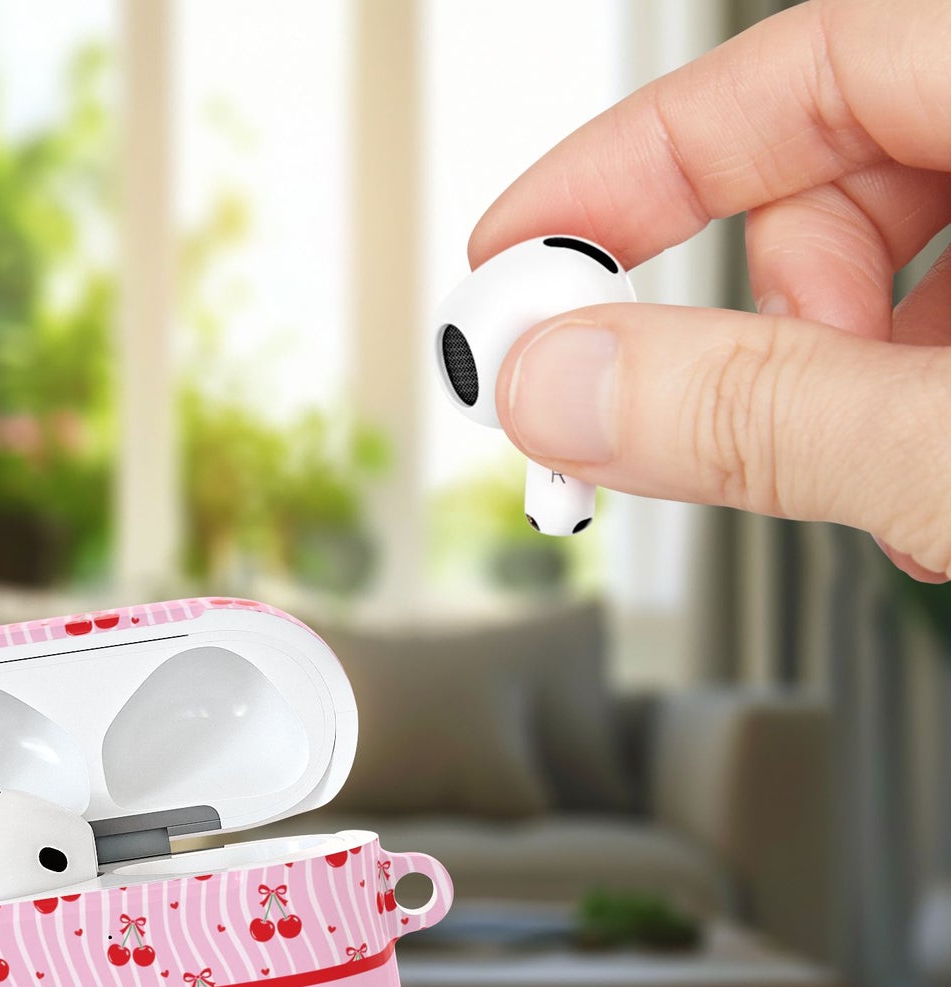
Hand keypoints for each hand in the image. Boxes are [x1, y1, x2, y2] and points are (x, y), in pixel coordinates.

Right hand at [469, 0, 950, 579]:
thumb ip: (764, 413)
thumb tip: (564, 390)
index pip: (799, 61)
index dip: (634, 163)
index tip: (520, 258)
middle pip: (838, 169)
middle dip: (765, 309)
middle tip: (730, 412)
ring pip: (894, 259)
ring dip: (837, 375)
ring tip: (880, 472)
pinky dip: (904, 404)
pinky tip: (924, 480)